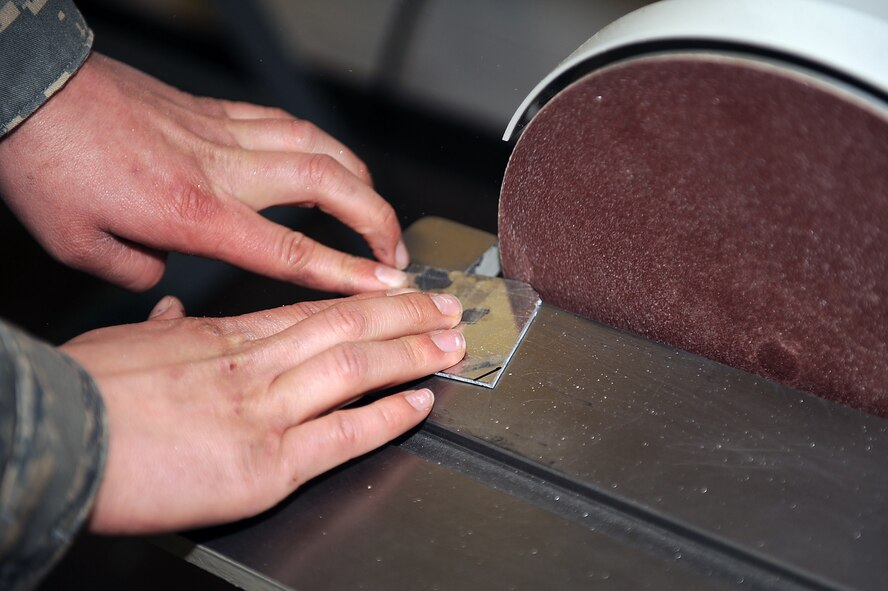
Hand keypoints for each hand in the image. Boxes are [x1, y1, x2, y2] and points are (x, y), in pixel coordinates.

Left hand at [0, 53, 408, 291]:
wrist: (27, 91)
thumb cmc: (47, 164)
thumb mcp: (80, 244)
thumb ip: (137, 274)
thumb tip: (162, 279)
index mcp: (193, 212)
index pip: (291, 249)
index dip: (348, 270)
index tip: (388, 284)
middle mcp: (223, 168)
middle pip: (328, 186)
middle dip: (376, 220)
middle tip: (397, 252)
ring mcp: (223, 132)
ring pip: (318, 146)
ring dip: (359, 179)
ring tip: (374, 210)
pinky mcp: (214, 111)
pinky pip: (286, 123)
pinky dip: (319, 144)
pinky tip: (326, 160)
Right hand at [60, 289, 464, 533]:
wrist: (58, 438)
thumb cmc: (84, 393)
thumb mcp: (123, 344)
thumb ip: (160, 331)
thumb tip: (169, 314)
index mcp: (224, 336)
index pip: (314, 310)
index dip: (367, 302)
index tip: (401, 295)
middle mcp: (257, 364)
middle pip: (350, 327)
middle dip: (409, 316)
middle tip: (451, 309)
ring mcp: (266, 411)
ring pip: (359, 368)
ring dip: (414, 354)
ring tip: (454, 347)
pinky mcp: (267, 464)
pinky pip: (345, 434)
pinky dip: (389, 417)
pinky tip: (420, 404)